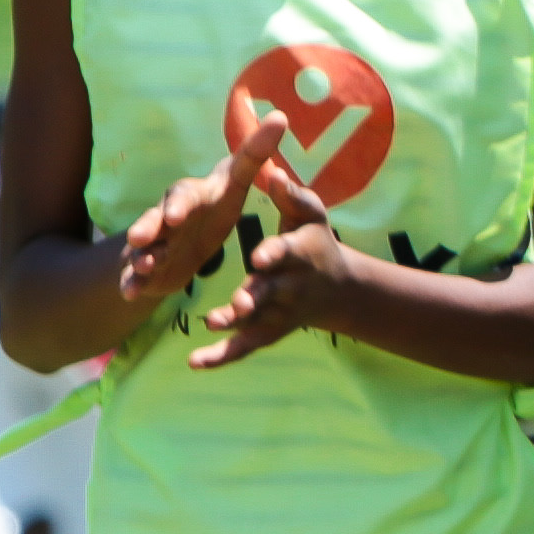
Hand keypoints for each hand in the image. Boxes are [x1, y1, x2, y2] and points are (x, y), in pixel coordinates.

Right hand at [115, 116, 282, 320]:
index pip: (183, 197)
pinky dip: (132, 282)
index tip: (177, 218)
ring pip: (143, 248)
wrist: (190, 235)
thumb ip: (255, 154)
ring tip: (143, 268)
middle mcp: (165, 216)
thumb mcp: (236, 183)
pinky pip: (136, 274)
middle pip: (154, 220)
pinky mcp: (147, 265)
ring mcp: (153, 241)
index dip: (179, 206)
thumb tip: (280, 116)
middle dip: (148, 227)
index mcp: (190, 198)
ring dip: (141, 257)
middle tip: (142, 238)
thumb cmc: (215, 205)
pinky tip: (130, 293)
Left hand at [187, 156, 348, 367]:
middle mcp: (290, 286)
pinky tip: (194, 362)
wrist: (338, 289)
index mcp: (298, 254)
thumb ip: (291, 195)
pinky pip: (244, 346)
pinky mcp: (268, 332)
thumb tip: (272, 171)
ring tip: (211, 322)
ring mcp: (278, 312)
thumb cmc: (317, 243)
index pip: (285, 253)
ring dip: (235, 324)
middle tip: (238, 301)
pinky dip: (221, 356)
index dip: (273, 254)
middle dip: (254, 296)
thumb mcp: (311, 215)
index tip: (258, 256)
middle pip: (269, 292)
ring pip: (255, 321)